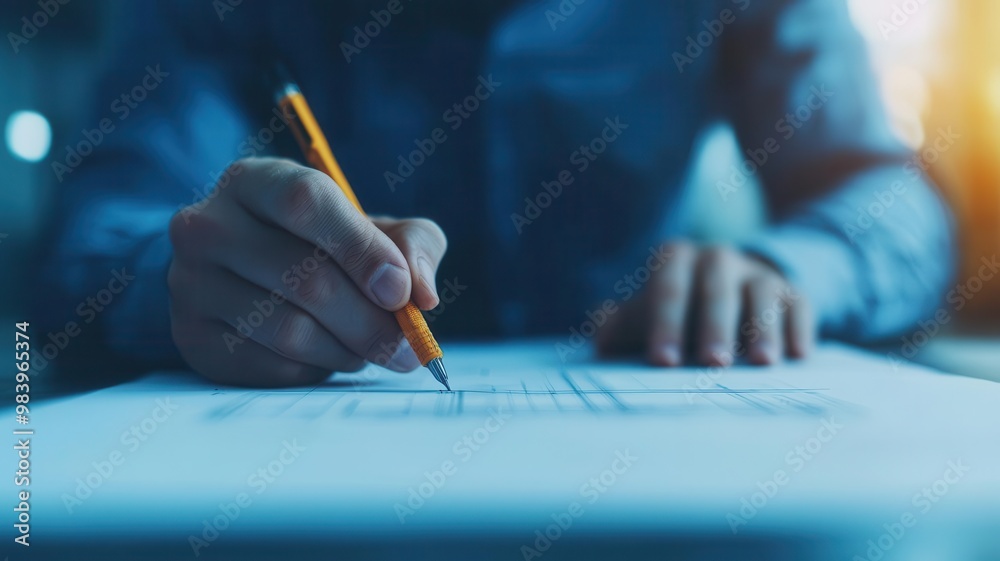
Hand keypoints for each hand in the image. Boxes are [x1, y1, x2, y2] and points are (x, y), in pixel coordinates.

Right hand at [167, 157, 446, 386]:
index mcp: (254, 181)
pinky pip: (271, 366)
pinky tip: (327, 355)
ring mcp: (191, 284)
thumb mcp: (372, 227)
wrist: (244, 279)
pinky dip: (315, 368)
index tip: (400, 292)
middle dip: (371, 320)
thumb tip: (421, 294)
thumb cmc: (322, 246)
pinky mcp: (192, 338)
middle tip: (408, 345)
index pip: (305, 202)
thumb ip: (411, 243)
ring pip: (290, 330)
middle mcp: (208, 226)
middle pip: (304, 277)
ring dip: (348, 349)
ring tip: (372, 349)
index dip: (361, 249)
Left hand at [596, 242, 813, 366]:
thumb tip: (601, 336)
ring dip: (762, 327)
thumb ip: (617, 326)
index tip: (663, 362)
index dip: (664, 324)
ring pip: (762, 293)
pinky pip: (798, 305)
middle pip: (715, 289)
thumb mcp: (643, 316)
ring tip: (761, 363)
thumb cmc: (674, 315)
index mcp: (676, 259)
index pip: (668, 288)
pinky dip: (799, 329)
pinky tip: (798, 356)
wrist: (728, 296)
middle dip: (714, 327)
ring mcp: (757, 274)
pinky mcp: (792, 292)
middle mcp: (717, 259)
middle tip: (713, 364)